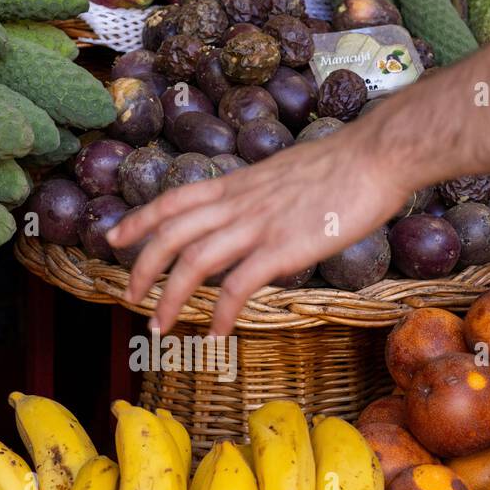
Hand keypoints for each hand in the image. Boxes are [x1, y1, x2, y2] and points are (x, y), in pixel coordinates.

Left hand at [107, 124, 412, 335]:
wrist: (376, 156)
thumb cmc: (341, 165)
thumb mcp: (282, 174)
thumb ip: (258, 197)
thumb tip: (250, 218)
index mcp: (237, 184)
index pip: (173, 200)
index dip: (138, 220)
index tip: (113, 238)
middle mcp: (238, 204)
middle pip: (171, 234)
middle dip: (142, 268)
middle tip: (128, 296)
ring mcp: (258, 225)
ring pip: (194, 262)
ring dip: (170, 298)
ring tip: (159, 325)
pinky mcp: (282, 248)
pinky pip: (239, 286)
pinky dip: (223, 313)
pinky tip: (218, 333)